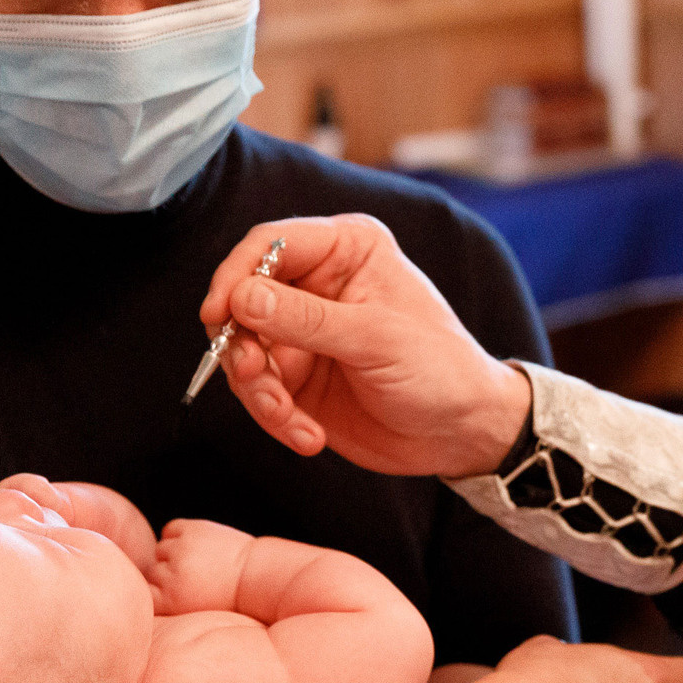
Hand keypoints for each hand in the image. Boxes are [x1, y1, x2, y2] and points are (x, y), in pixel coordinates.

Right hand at [146, 516, 248, 613]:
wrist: (255, 576)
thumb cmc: (223, 597)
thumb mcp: (188, 613)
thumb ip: (161, 602)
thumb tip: (135, 587)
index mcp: (169, 601)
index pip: (142, 592)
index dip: (156, 592)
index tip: (174, 594)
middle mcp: (172, 574)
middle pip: (150, 571)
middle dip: (166, 574)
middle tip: (193, 579)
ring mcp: (181, 549)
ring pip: (160, 550)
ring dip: (174, 554)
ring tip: (198, 563)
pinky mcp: (192, 528)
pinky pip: (170, 530)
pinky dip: (180, 535)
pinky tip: (198, 546)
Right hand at [198, 215, 532, 477]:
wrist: (462, 432)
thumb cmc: (440, 368)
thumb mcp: (375, 339)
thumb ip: (306, 319)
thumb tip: (242, 297)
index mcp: (346, 251)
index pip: (270, 244)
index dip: (236, 275)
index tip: (219, 313)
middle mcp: (317, 287)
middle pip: (243, 300)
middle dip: (241, 344)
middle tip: (253, 376)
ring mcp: (303, 335)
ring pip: (243, 353)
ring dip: (258, 391)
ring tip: (290, 419)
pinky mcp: (297, 380)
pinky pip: (260, 394)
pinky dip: (276, 419)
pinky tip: (309, 438)